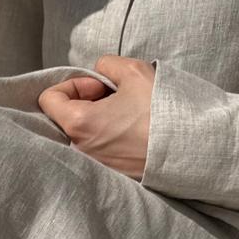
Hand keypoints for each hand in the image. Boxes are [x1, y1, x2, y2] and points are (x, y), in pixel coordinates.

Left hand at [37, 54, 155, 179]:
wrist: (190, 147)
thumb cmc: (160, 109)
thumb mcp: (133, 71)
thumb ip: (107, 64)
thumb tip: (100, 72)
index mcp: (78, 124)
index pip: (48, 99)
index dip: (72, 84)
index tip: (99, 85)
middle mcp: (79, 149)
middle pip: (66, 116)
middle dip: (87, 100)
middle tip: (115, 95)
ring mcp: (94, 165)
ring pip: (84, 132)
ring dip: (100, 117)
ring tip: (128, 112)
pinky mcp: (110, 174)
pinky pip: (99, 149)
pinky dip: (109, 135)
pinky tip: (133, 130)